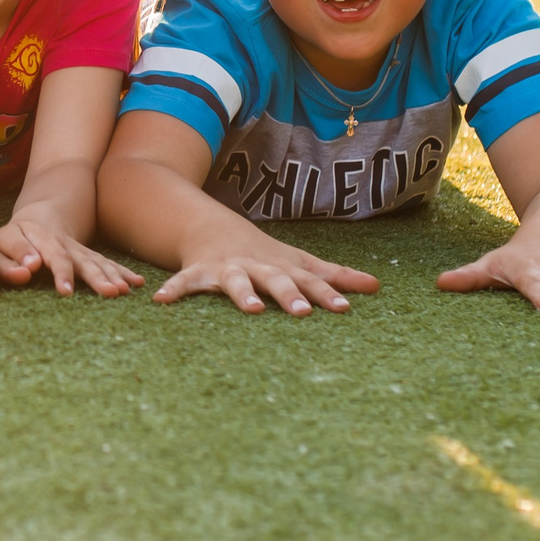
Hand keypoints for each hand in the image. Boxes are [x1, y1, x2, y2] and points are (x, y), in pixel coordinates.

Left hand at [0, 208, 142, 297]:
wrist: (40, 218)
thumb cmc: (16, 236)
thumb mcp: (4, 241)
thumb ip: (12, 255)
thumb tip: (28, 269)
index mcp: (41, 239)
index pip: (53, 256)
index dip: (60, 272)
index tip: (65, 291)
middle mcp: (65, 244)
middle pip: (82, 260)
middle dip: (95, 277)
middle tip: (108, 292)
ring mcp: (81, 251)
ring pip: (98, 262)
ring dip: (112, 276)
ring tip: (124, 290)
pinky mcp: (91, 257)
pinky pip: (109, 264)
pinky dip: (123, 272)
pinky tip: (138, 282)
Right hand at [155, 229, 378, 315]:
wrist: (212, 228)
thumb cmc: (263, 255)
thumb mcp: (298, 262)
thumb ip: (334, 276)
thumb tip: (378, 285)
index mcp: (283, 268)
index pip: (310, 281)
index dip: (327, 294)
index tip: (344, 309)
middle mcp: (257, 267)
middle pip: (276, 280)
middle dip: (288, 295)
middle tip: (302, 312)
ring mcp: (228, 269)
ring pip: (235, 282)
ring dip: (242, 294)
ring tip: (251, 309)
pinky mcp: (199, 272)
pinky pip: (185, 282)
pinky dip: (174, 290)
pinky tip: (161, 302)